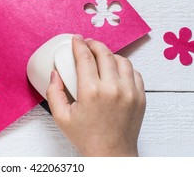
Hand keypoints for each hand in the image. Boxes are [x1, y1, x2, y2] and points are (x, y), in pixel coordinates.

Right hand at [46, 35, 145, 156]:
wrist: (111, 154)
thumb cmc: (86, 137)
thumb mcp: (61, 117)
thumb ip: (53, 92)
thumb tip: (55, 73)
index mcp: (91, 92)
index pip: (85, 57)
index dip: (79, 44)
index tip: (76, 39)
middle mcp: (113, 88)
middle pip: (104, 54)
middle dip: (94, 44)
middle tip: (87, 43)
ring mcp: (129, 92)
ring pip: (122, 60)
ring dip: (110, 54)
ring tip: (101, 56)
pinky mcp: (140, 97)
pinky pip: (134, 72)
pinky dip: (124, 67)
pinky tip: (115, 70)